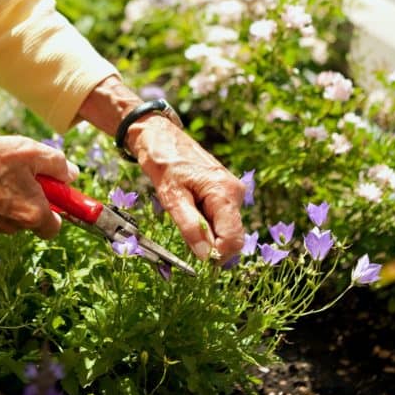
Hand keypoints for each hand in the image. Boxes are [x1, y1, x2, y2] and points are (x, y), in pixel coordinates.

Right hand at [0, 126, 78, 237]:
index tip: (54, 187)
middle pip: (33, 215)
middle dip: (32, 193)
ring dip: (11, 190)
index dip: (58, 205)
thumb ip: (57, 164)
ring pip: (12, 210)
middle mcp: (11, 227)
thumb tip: (70, 175)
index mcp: (32, 215)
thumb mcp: (28, 151)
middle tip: (22, 167)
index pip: (55, 226)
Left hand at [125, 116, 245, 262]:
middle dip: (210, 243)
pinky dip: (205, 222)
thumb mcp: (172, 197)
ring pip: (225, 228)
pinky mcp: (225, 191)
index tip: (195, 259)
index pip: (233, 239)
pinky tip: (188, 207)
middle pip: (231, 235)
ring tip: (183, 213)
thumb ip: (191, 227)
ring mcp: (232, 191)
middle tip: (183, 233)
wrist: (159, 136)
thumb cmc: (163, 162)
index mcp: (225, 193)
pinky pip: (220, 217)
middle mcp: (235, 192)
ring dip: (205, 232)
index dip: (216, 255)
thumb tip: (205, 257)